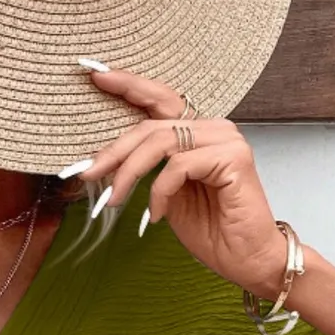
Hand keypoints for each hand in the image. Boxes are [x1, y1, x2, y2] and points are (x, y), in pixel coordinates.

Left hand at [69, 67, 288, 299]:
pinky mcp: (232, 157)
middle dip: (113, 151)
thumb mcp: (166, 196)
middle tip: (88, 174)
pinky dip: (159, 192)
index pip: (159, 99)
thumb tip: (104, 160)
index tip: (95, 75)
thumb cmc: (211, 231)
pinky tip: (157, 215)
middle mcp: (213, 128)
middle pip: (150, 125)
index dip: (128, 85)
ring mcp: (225, 139)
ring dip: (129, 173)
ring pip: (159, 142)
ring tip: (115, 201)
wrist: (245, 259)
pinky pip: (177, 166)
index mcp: (197, 132)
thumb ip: (147, 169)